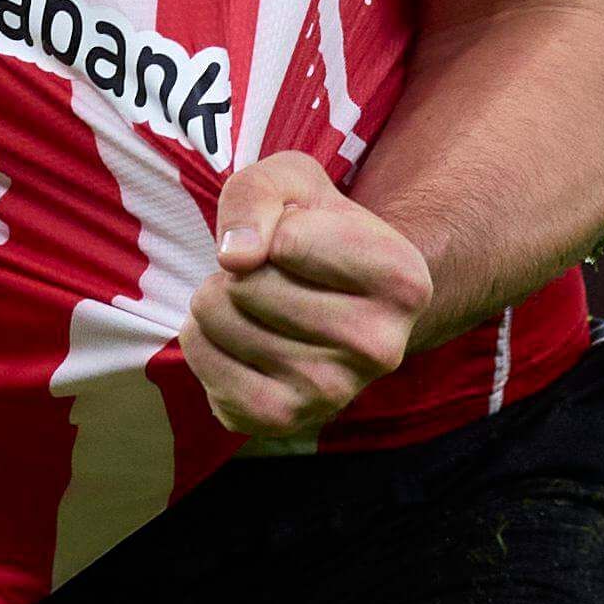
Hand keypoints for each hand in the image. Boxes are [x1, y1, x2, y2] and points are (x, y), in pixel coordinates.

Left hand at [185, 150, 431, 445]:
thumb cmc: (313, 230)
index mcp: (404, 281)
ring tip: (256, 305)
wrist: (333, 302)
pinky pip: (201, 362)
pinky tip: (238, 337)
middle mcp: (380, 348)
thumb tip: (236, 259)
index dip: (278, 227)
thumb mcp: (294, 182)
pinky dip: (200, 338)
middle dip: (241, 268)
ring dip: (217, 299)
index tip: (303, 242)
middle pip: (248, 285)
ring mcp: (333, 393)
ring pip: (219, 319)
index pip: (288, 241)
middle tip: (274, 276)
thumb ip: (259, 194)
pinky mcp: (281, 421)